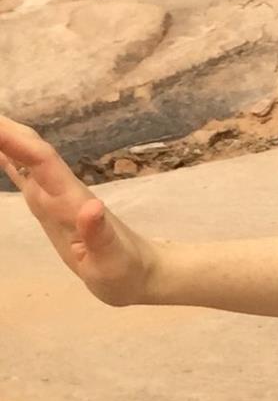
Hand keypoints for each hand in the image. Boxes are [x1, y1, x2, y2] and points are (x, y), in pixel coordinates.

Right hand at [1, 115, 159, 304]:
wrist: (141, 272)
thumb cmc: (126, 270)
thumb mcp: (112, 260)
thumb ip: (100, 234)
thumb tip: (91, 206)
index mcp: (70, 200)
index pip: (40, 161)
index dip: (13, 140)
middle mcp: (60, 191)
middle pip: (30, 150)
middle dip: (3, 129)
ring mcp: (54, 197)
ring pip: (25, 158)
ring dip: (3, 137)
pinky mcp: (50, 206)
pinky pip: (24, 176)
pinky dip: (7, 159)